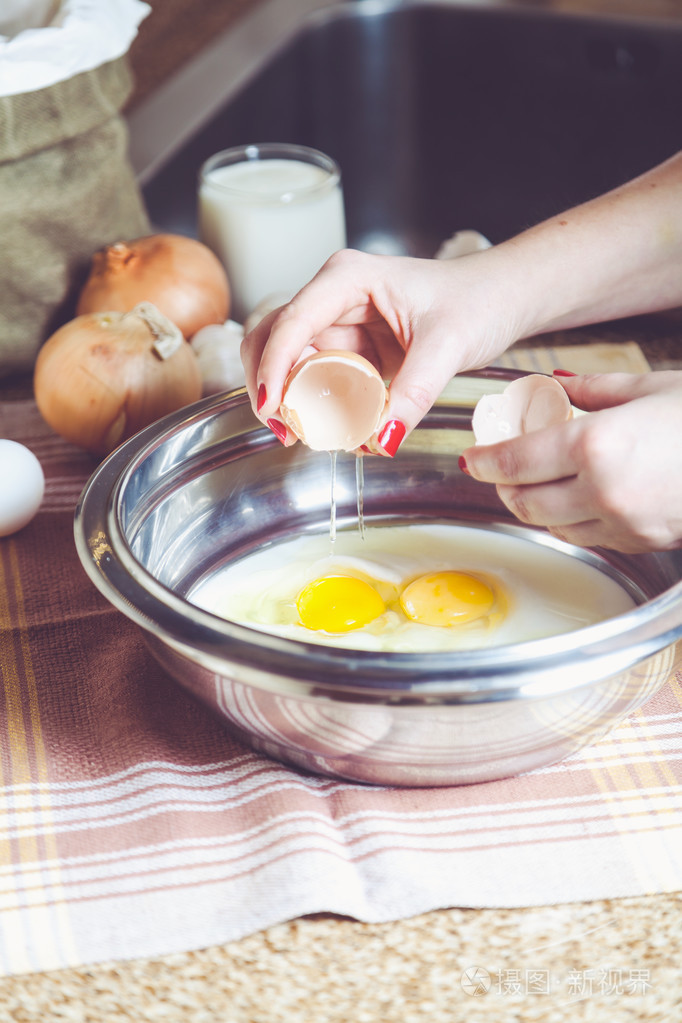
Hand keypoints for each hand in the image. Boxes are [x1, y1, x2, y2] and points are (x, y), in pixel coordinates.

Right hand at [240, 247, 518, 451]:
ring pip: (290, 362)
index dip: (273, 365)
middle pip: (273, 338)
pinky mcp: (351, 349)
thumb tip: (380, 440)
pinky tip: (328, 428)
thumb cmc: (477, 301)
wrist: (501, 301)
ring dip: (289, 399)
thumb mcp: (448, 347)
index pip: (292, 321)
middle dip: (268, 384)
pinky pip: (319, 379)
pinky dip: (315, 404)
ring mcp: (339, 323)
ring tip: (302, 434)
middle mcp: (333, 296)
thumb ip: (413, 394)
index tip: (271, 406)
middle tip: (283, 429)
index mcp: (348, 278)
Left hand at [460, 371, 681, 552]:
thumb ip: (592, 392)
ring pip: (551, 524)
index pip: (515, 461)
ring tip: (535, 482)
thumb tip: (556, 384)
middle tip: (498, 468)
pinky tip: (576, 497)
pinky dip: (569, 519)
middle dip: (502, 486)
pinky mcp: (640, 541)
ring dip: (533, 505)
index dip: (485, 461)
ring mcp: (623, 522)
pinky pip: (587, 536)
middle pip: (523, 500)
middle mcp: (603, 490)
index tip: (474, 457)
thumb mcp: (649, 388)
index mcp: (596, 445)